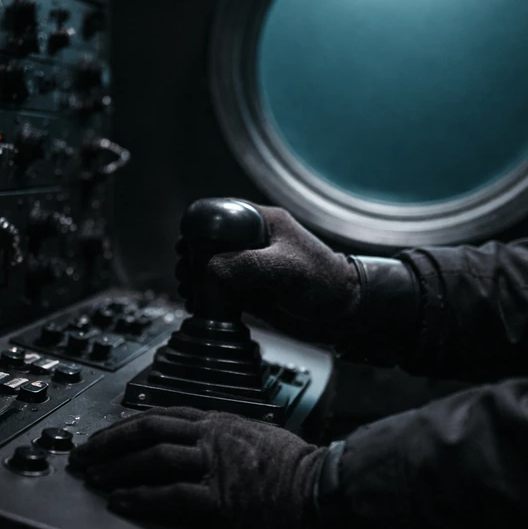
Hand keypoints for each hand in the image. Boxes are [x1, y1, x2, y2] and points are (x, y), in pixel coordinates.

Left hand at [68, 407, 326, 528]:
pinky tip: (122, 501)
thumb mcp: (258, 439)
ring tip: (95, 478)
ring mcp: (216, 466)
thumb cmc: (300, 472)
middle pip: (149, 429)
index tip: (106, 434)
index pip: (163, 413)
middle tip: (84, 455)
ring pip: (154, 457)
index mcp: (221, 422)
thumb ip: (227, 440)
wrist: (327, 492)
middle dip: (110, 442)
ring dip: (118, 468)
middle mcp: (214, 437)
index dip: (127, 425)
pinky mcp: (220, 501)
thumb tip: (203, 453)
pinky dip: (141, 497)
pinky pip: (171, 495)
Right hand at [175, 203, 361, 343]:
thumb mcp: (285, 268)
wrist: (342, 313)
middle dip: (193, 257)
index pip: (221, 215)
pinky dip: (206, 296)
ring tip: (189, 290)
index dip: (199, 228)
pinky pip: (220, 289)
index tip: (186, 246)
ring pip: (211, 267)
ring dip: (196, 278)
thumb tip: (212, 270)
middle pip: (210, 243)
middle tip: (185, 272)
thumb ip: (247, 266)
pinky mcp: (249, 290)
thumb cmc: (323, 282)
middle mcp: (253, 243)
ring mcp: (250, 267)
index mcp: (263, 222)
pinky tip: (199, 304)